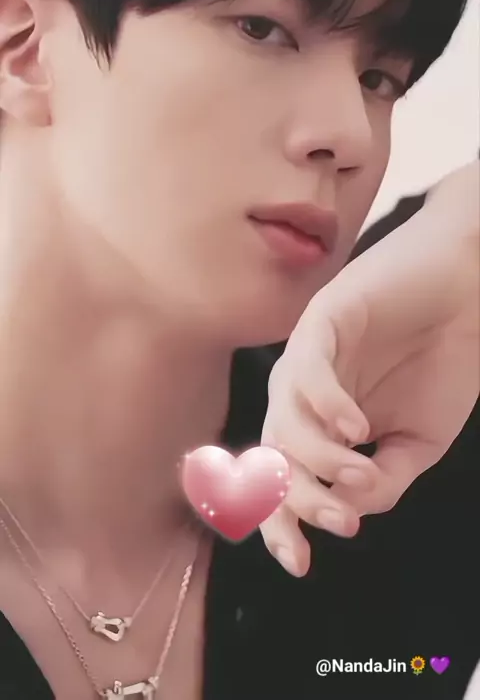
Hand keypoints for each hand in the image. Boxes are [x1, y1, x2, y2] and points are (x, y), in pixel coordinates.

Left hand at [260, 164, 479, 576]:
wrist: (468, 295)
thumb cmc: (442, 361)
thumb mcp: (418, 440)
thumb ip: (384, 478)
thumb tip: (349, 510)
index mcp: (319, 423)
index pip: (281, 479)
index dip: (279, 524)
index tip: (300, 563)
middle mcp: (302, 393)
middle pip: (271, 456)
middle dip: (298, 500)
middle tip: (342, 520)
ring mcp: (308, 355)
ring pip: (282, 418)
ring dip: (317, 458)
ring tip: (359, 473)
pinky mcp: (324, 318)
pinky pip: (307, 369)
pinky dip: (326, 404)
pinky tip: (356, 428)